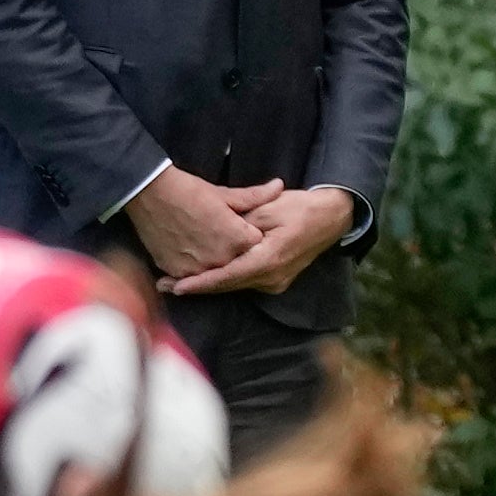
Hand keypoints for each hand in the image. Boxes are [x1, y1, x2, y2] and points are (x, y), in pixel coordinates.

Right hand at [130, 165, 278, 280]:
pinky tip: (191, 255)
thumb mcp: (224, 193)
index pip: (256, 247)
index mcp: (238, 239)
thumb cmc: (189, 190)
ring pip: (215, 273)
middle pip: (237, 264)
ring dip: (215, 265)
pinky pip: (193, 277)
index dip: (251, 239)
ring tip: (204, 247)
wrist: (149, 193)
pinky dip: (194, 269)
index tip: (245, 231)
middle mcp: (221, 259)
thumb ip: (255, 196)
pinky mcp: (178, 272)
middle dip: (236, 255)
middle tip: (220, 238)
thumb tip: (279, 186)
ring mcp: (199, 269)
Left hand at [164, 185, 357, 299]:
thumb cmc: (300, 208)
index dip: (201, 283)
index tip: (177, 288)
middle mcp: (272, 278)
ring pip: (235, 285)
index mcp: (269, 260)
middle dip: (197, 287)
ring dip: (208, 285)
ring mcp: (276, 282)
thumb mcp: (267, 209)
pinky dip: (224, 280)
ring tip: (176, 285)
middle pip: (228, 285)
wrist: (331, 217)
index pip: (228, 276)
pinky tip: (204, 278)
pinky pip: (245, 282)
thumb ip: (241, 225)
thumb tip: (217, 236)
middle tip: (165, 286)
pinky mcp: (276, 280)